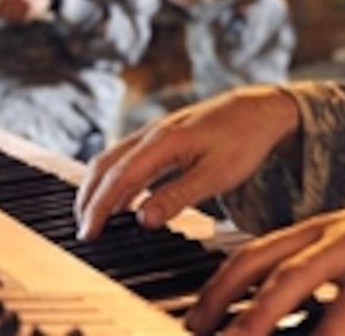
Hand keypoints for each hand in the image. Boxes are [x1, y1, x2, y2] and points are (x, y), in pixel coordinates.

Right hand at [74, 86, 299, 238]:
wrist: (260, 109)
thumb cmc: (244, 140)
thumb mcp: (217, 175)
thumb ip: (179, 196)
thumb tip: (143, 219)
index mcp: (163, 141)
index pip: (119, 178)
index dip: (99, 208)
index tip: (88, 234)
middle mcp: (152, 133)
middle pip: (105, 166)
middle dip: (88, 199)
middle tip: (83, 232)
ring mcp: (155, 132)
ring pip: (112, 159)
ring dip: (97, 187)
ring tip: (92, 218)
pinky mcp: (162, 136)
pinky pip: (126, 157)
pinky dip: (113, 178)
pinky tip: (119, 197)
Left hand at [185, 182, 344, 335]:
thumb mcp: (334, 244)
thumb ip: (295, 270)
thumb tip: (244, 312)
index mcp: (315, 233)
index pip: (257, 255)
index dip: (222, 288)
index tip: (195, 321)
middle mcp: (344, 237)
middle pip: (294, 273)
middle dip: (259, 310)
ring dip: (328, 330)